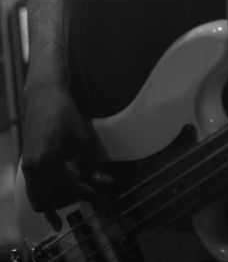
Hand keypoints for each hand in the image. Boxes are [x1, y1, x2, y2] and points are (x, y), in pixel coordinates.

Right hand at [21, 80, 112, 226]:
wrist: (44, 99)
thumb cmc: (65, 115)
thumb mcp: (82, 140)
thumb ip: (91, 164)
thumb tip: (105, 184)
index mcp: (47, 164)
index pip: (72, 187)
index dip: (91, 195)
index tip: (106, 201)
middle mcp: (34, 171)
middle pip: (58, 196)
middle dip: (79, 198)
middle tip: (98, 196)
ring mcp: (28, 171)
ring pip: (44, 201)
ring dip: (62, 204)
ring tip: (79, 201)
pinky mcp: (28, 168)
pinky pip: (34, 195)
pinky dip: (45, 206)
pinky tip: (55, 221)